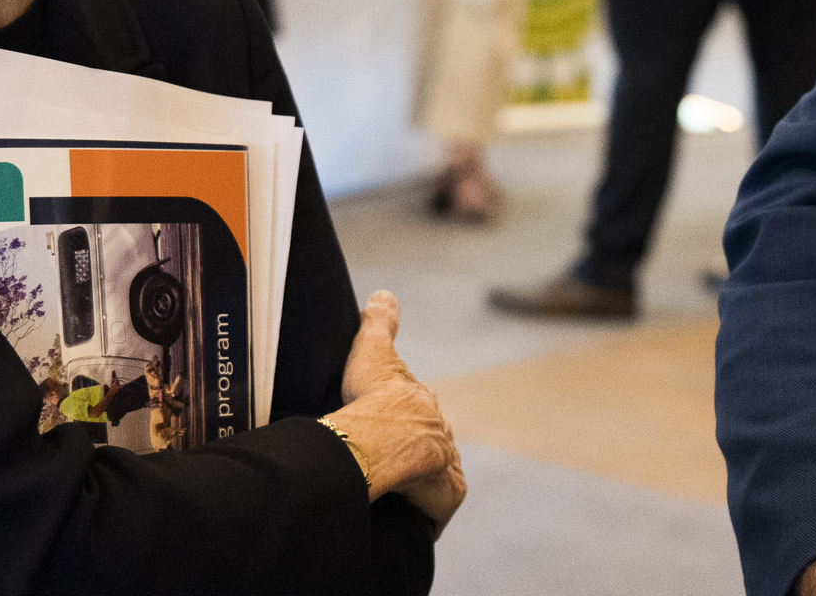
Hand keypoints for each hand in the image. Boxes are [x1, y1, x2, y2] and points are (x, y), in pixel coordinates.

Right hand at [326, 291, 465, 532]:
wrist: (374, 440)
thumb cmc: (369, 397)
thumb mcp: (370, 350)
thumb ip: (378, 322)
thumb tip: (383, 293)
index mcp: (421, 401)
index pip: (417, 410)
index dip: (403, 418)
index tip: (387, 429)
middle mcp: (439, 431)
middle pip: (430, 443)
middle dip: (417, 454)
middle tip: (389, 468)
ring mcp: (445, 464)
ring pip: (437, 477)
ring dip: (423, 486)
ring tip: (398, 497)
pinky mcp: (446, 494)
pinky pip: (440, 507)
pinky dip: (427, 515)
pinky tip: (410, 522)